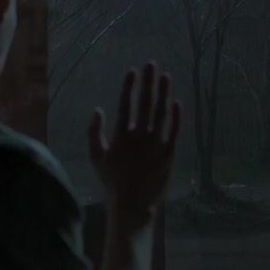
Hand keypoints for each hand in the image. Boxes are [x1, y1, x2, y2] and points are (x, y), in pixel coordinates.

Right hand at [89, 61, 182, 225]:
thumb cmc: (112, 181)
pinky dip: (176, 115)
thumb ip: (94, 132)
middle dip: (148, 82)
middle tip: (151, 64)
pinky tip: (176, 102)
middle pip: (144, 102)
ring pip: (161, 112)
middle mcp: (139, 136)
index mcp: (121, 136)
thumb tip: (98, 110)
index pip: (125, 104)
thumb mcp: (96, 157)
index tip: (133, 71)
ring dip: (163, 92)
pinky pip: (174, 130)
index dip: (129, 86)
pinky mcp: (169, 153)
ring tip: (166, 76)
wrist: (133, 204)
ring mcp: (156, 144)